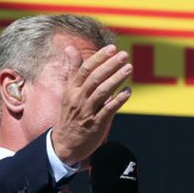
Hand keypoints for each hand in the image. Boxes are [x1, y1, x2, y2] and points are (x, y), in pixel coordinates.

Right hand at [52, 45, 131, 166]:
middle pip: (94, 78)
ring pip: (102, 92)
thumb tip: (70, 47)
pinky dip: (119, 100)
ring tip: (129, 68)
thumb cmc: (70, 114)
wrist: (64, 144)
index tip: (111, 48)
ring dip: (116, 79)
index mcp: (72, 90)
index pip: (85, 70)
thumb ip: (73, 70)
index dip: (98, 58)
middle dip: (110, 65)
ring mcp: (87, 112)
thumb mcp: (69, 91)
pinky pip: (108, 110)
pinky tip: (128, 92)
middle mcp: (79, 99)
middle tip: (124, 55)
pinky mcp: (96, 124)